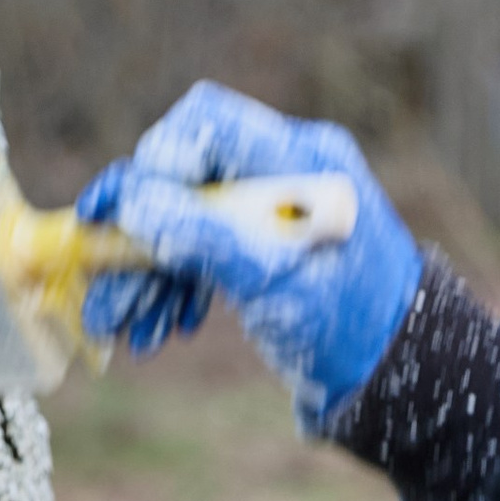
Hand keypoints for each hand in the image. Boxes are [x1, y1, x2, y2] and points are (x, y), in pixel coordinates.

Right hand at [77, 83, 422, 430]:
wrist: (396, 377)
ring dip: (146, 271)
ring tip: (121, 327)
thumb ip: (203, 237)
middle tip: (103, 294)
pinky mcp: (261, 246)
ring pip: (184, 219)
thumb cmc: (348, 326)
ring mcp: (270, 210)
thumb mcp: (272, 283)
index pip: (209, 122)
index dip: (157, 158)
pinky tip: (159, 328)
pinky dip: (174, 285)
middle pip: (184, 178)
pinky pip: (202, 249)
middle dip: (137, 237)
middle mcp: (282, 173)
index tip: (121, 211)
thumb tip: (132, 202)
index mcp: (299, 161)